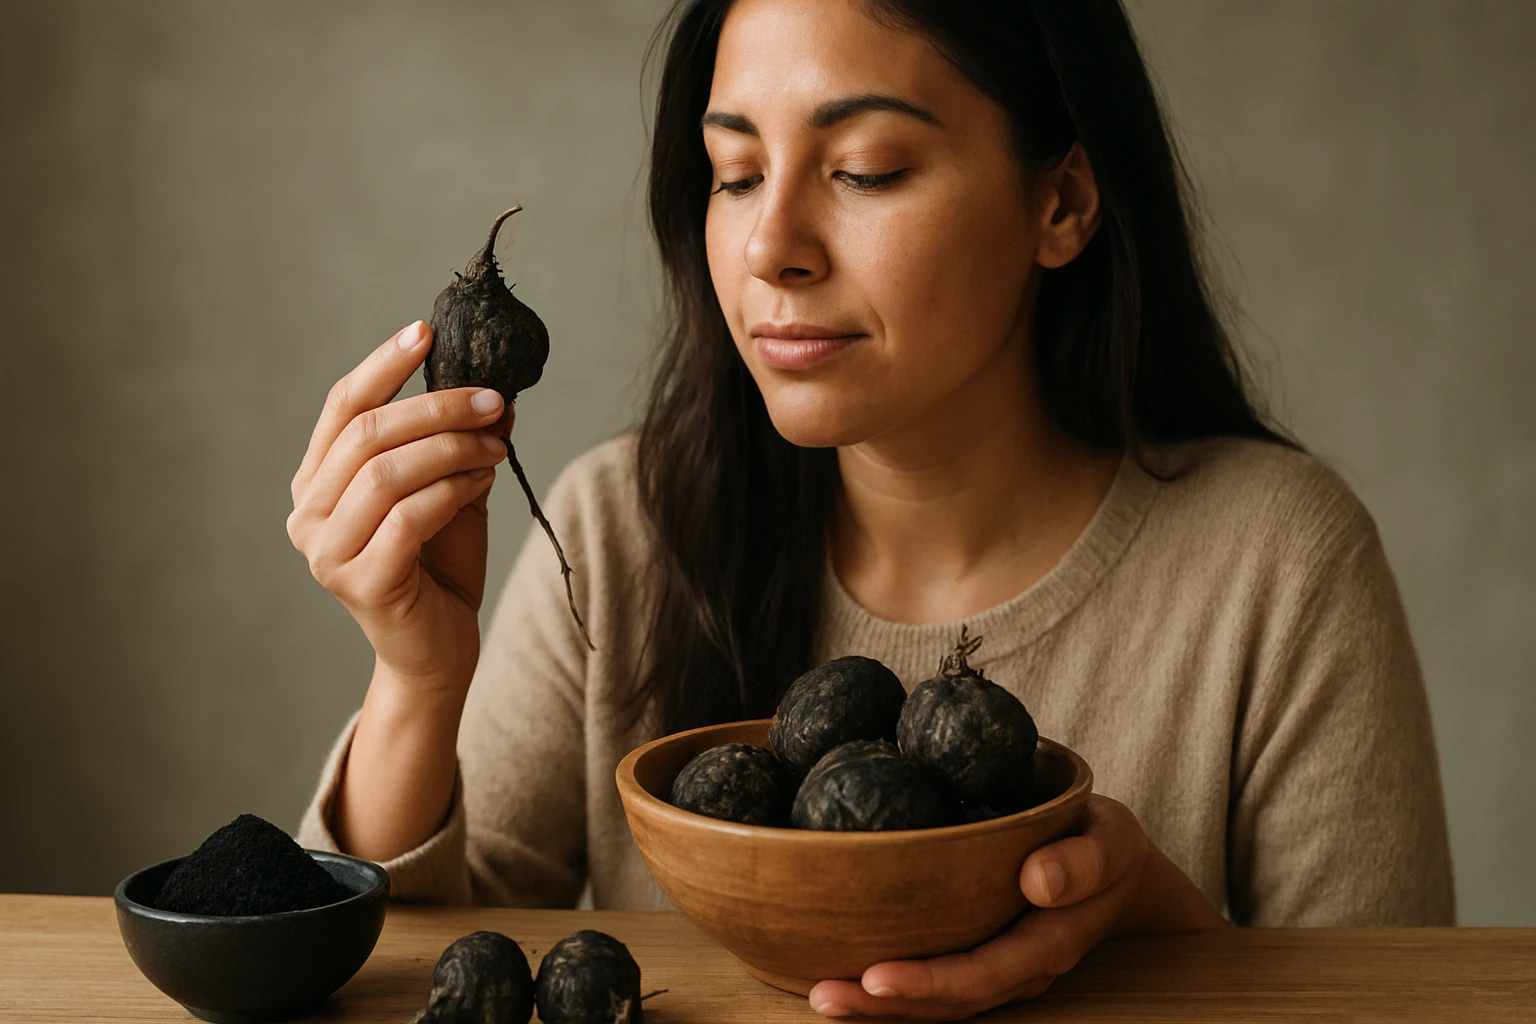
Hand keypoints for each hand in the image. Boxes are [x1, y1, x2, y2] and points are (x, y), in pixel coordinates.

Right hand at [286, 320, 512, 690]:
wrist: (438, 648)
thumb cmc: (438, 566)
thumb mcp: (452, 488)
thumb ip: (460, 442)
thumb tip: (497, 390)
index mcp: (318, 481)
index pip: (341, 407)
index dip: (382, 365)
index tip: (426, 332)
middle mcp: (309, 514)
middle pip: (367, 434)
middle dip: (436, 407)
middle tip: (492, 399)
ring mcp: (326, 552)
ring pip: (387, 474)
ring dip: (451, 448)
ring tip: (496, 445)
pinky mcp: (360, 584)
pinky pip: (408, 519)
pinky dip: (452, 489)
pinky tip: (482, 478)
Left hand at [807, 795, 1227, 1019]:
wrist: (1112, 860)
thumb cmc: (1104, 841)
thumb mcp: (1112, 839)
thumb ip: (1086, 860)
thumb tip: (1038, 880)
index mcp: (1049, 943)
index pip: (983, 974)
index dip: (929, 982)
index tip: (875, 977)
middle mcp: (1019, 968)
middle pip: (949, 1000)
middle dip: (883, 1005)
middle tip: (823, 995)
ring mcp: (998, 969)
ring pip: (936, 1001)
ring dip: (877, 1006)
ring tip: (820, 995)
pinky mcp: (979, 956)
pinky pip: (933, 981)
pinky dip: (889, 988)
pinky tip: (842, 975)